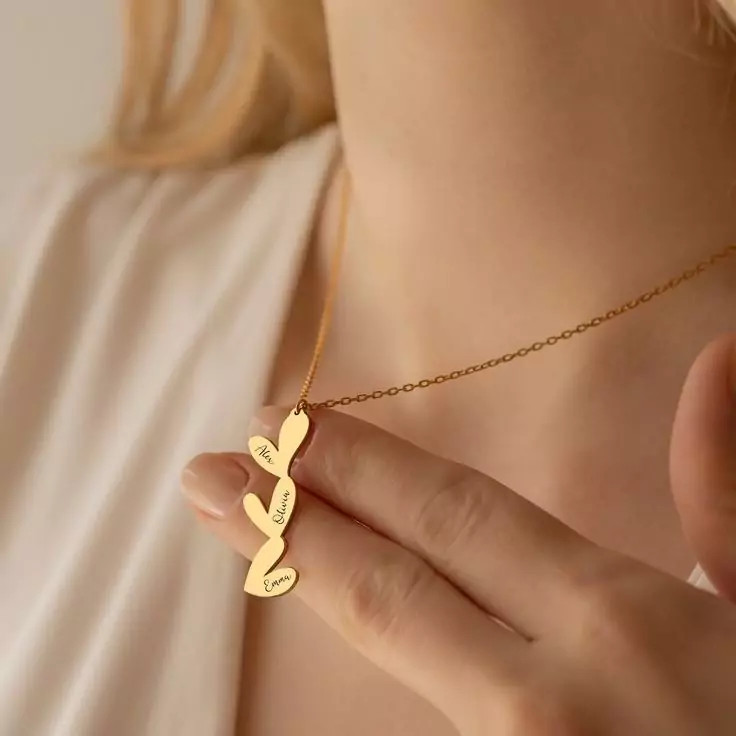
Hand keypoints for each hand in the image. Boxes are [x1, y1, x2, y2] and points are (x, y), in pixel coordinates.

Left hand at [181, 334, 735, 734]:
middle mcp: (540, 701)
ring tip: (252, 530)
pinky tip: (348, 603)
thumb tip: (716, 361)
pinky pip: (424, 715)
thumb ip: (726, 497)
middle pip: (385, 588)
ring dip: (316, 583)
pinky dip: (380, 649)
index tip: (283, 431)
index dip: (360, 470)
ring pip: (392, 657)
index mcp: (612, 626)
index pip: (451, 520)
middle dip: (289, 523)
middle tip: (208, 479)